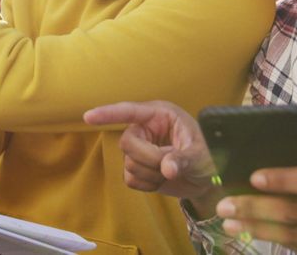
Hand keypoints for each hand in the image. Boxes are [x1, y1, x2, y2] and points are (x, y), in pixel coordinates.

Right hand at [84, 101, 222, 212]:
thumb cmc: (208, 155)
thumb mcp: (201, 154)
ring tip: (170, 172)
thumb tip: (167, 168)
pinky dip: (146, 185)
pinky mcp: (137, 168)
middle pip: (127, 143)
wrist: (208, 179)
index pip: (130, 111)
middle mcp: (146, 129)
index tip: (88, 117)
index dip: (108, 113)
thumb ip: (183, 159)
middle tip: (169, 166)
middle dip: (147, 159)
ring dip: (150, 174)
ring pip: (129, 164)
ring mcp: (140, 149)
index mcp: (160, 115)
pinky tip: (160, 181)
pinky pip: (129, 179)